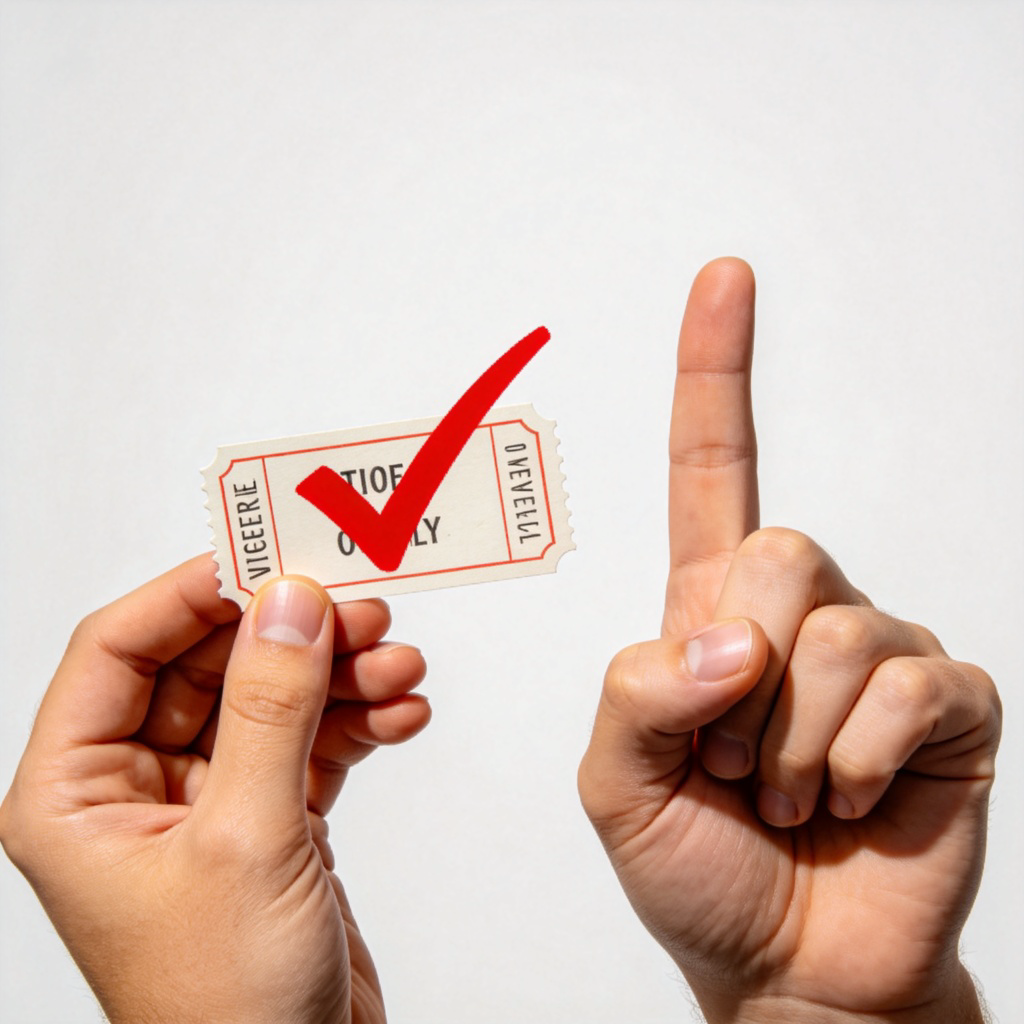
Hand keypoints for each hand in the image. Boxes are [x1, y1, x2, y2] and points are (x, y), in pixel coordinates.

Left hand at [0, 556, 429, 1023]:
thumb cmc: (227, 1009)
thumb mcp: (246, 840)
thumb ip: (271, 710)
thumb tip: (289, 603)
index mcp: (77, 794)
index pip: (119, 649)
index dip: (193, 594)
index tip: (267, 559)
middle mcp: (135, 789)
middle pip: (210, 665)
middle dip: (291, 636)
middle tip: (359, 611)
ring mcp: (208, 802)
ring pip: (271, 699)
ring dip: (339, 676)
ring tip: (400, 667)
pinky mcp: (269, 819)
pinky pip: (310, 741)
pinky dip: (358, 720)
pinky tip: (402, 714)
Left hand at [577, 259, 1000, 1023]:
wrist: (786, 967)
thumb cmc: (699, 869)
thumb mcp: (618, 784)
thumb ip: (635, 696)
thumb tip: (727, 637)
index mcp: (710, 613)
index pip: (714, 467)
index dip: (717, 373)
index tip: (724, 280)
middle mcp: (798, 616)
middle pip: (781, 549)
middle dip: (744, 673)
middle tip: (737, 757)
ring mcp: (878, 655)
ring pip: (838, 631)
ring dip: (794, 738)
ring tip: (788, 790)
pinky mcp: (944, 704)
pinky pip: (909, 688)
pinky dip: (858, 761)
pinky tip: (849, 797)